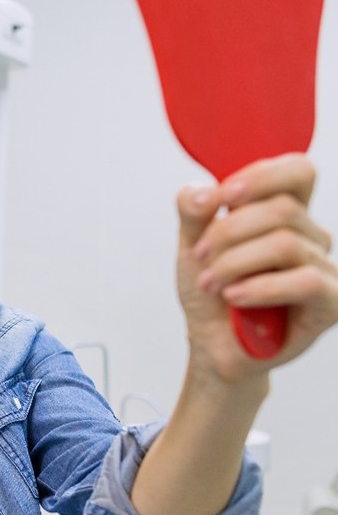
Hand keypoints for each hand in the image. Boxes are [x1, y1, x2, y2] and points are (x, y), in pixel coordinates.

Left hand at [176, 153, 337, 381]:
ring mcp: (323, 268)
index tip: (223, 197)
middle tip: (200, 257)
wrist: (211, 343)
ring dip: (235, 262)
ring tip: (210, 282)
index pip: (298, 172)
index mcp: (283, 213)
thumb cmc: (210, 290)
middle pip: (282, 208)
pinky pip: (305, 281)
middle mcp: (309, 236)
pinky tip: (235, 297)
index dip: (262, 176)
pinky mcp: (330, 303)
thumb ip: (193, 212)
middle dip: (229, 232)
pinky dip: (261, 287)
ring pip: (286, 243)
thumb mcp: (191, 244)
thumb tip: (204, 193)